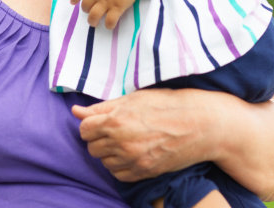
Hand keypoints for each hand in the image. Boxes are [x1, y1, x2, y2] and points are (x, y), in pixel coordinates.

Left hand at [70, 0, 137, 28]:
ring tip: (95, 23)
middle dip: (85, 10)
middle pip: (85, 5)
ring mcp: (106, 1)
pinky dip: (109, 25)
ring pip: (94, 15)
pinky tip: (109, 25)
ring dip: (92, 20)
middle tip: (89, 12)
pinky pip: (110, 20)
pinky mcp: (117, 7)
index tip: (72, 2)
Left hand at [71, 89, 214, 181]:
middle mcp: (121, 142)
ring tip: (125, 140)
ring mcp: (133, 159)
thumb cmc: (166, 105)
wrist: (197, 124)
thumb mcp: (132, 98)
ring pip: (104, 162)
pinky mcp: (143, 172)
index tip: (100, 122)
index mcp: (116, 119)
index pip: (85, 130)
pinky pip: (119, 175)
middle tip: (115, 129)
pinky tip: (131, 153)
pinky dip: (120, 166)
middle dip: (99, 138)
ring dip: (109, 153)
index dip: (90, 125)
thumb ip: (101, 108)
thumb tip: (76, 111)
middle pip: (92, 147)